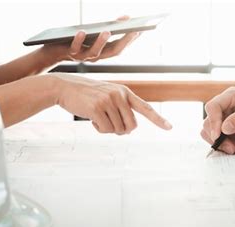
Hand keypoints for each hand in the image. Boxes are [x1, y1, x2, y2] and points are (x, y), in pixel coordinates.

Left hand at [42, 16, 139, 62]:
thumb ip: (108, 27)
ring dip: (102, 41)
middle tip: (133, 30)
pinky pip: (75, 48)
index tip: (141, 30)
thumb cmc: (75, 39)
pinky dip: (79, 40)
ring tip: (108, 30)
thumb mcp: (93, 32)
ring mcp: (84, 57)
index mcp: (103, 52)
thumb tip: (125, 18)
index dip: (131, 40)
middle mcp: (96, 57)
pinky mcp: (70, 53)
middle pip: (113, 51)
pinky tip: (82, 31)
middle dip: (124, 41)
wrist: (52, 51)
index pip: (121, 47)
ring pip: (96, 53)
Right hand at [52, 73, 171, 134]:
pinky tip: (91, 119)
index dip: (158, 119)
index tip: (170, 128)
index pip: (146, 107)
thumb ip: (121, 109)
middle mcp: (120, 95)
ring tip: (97, 117)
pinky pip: (106, 130)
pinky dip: (99, 129)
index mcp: (125, 92)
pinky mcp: (97, 108)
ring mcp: (109, 101)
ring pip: (118, 129)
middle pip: (132, 126)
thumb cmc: (87, 95)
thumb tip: (129, 129)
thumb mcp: (108, 96)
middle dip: (122, 130)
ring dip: (108, 129)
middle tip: (109, 124)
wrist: (65, 87)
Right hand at [200, 87, 234, 153]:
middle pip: (208, 122)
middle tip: (232, 147)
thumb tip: (224, 127)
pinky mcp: (226, 133)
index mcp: (231, 97)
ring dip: (222, 144)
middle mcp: (225, 108)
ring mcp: (224, 121)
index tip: (218, 135)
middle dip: (218, 137)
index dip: (213, 121)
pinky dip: (225, 147)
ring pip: (210, 134)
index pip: (212, 107)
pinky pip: (217, 142)